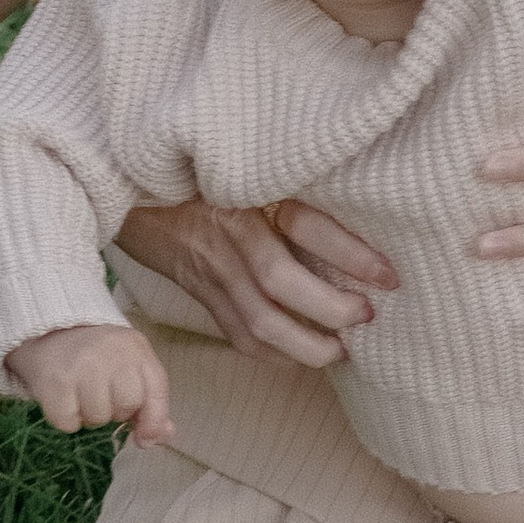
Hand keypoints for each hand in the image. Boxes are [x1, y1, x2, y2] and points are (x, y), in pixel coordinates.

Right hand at [5, 319, 176, 446]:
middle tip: (101, 396)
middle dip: (115, 411)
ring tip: (81, 396)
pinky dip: (67, 421)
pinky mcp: (55, 381)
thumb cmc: (97, 356)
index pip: (156, 393)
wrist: (49, 332)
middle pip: (126, 407)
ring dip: (90, 416)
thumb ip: (150, 403)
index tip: (142, 436)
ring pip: (98, 418)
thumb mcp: (131, 367)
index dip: (153, 421)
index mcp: (136, 348)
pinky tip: (65, 401)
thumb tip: (157, 438)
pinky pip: (68, 423)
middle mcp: (111, 353)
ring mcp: (82, 365)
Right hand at [114, 195, 398, 365]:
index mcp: (251, 195)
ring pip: (261, 320)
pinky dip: (276, 354)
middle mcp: (232, 233)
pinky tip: (301, 356)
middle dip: (331, 310)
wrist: (133, 186)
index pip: (308, 226)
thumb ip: (293, 183)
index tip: (389, 277)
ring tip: (341, 350)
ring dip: (307, 345)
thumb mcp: (250, 166)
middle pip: (282, 282)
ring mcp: (213, 268)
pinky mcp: (202, 294)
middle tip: (365, 316)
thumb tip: (361, 208)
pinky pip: (241, 335)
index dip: (352, 255)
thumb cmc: (205, 173)